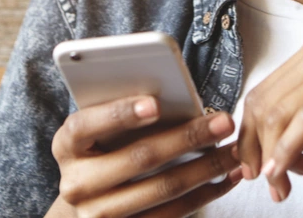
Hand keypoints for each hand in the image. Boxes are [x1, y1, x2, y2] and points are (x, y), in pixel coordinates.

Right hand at [47, 95, 242, 217]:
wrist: (84, 206)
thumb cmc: (101, 152)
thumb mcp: (100, 131)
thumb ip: (126, 114)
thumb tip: (179, 96)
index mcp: (67, 145)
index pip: (86, 124)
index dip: (121, 113)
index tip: (156, 103)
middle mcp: (77, 183)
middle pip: (140, 158)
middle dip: (188, 137)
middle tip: (224, 121)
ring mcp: (99, 215)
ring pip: (163, 188)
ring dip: (207, 167)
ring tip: (235, 149)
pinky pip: (174, 213)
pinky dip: (207, 193)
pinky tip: (228, 177)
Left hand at [236, 34, 302, 201]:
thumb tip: (266, 153)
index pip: (263, 92)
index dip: (250, 134)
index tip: (257, 167)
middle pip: (264, 103)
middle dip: (256, 150)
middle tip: (267, 184)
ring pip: (281, 112)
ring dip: (271, 157)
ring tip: (281, 187)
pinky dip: (288, 149)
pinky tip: (285, 172)